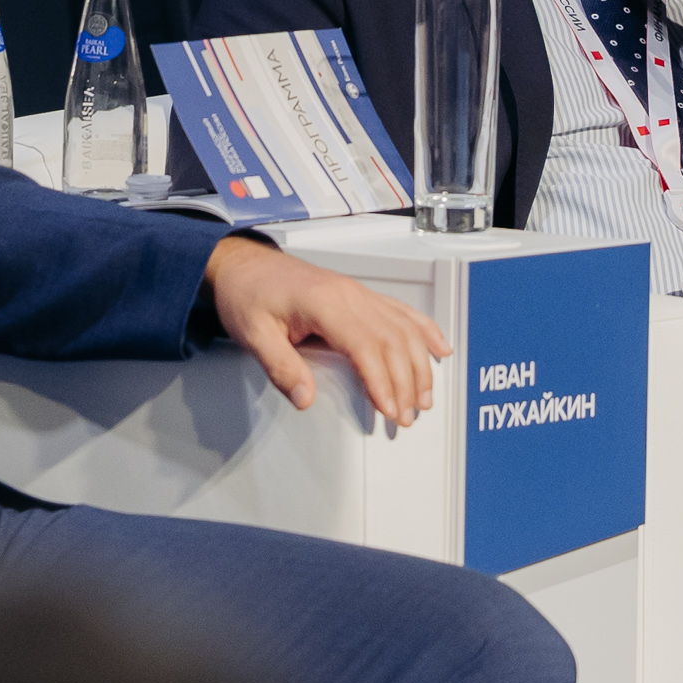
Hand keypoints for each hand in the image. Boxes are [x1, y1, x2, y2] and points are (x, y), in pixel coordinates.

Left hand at [204, 240, 448, 429]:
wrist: (243, 265)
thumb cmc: (248, 294)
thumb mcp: (253, 334)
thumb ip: (280, 367)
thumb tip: (305, 398)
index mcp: (325, 303)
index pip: (366, 346)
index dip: (382, 381)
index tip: (389, 409)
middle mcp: (349, 295)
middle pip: (393, 340)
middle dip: (406, 382)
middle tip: (406, 417)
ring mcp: (358, 293)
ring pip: (404, 327)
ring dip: (419, 364)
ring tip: (423, 398)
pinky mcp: (359, 295)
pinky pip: (401, 311)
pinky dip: (425, 330)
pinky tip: (438, 348)